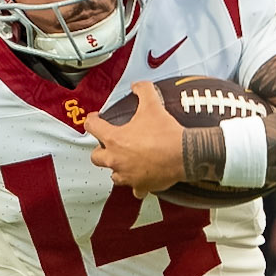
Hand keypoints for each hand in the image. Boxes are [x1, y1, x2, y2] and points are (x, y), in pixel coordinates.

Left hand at [82, 81, 184, 198]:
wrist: (184, 154)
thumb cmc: (165, 133)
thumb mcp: (152, 105)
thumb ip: (143, 91)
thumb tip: (138, 86)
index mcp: (114, 139)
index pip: (92, 127)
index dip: (92, 120)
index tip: (95, 118)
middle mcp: (116, 160)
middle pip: (96, 157)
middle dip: (100, 150)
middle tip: (108, 145)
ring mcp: (127, 175)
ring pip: (113, 176)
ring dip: (117, 169)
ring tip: (125, 162)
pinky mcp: (140, 186)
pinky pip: (135, 189)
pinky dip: (138, 185)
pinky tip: (142, 179)